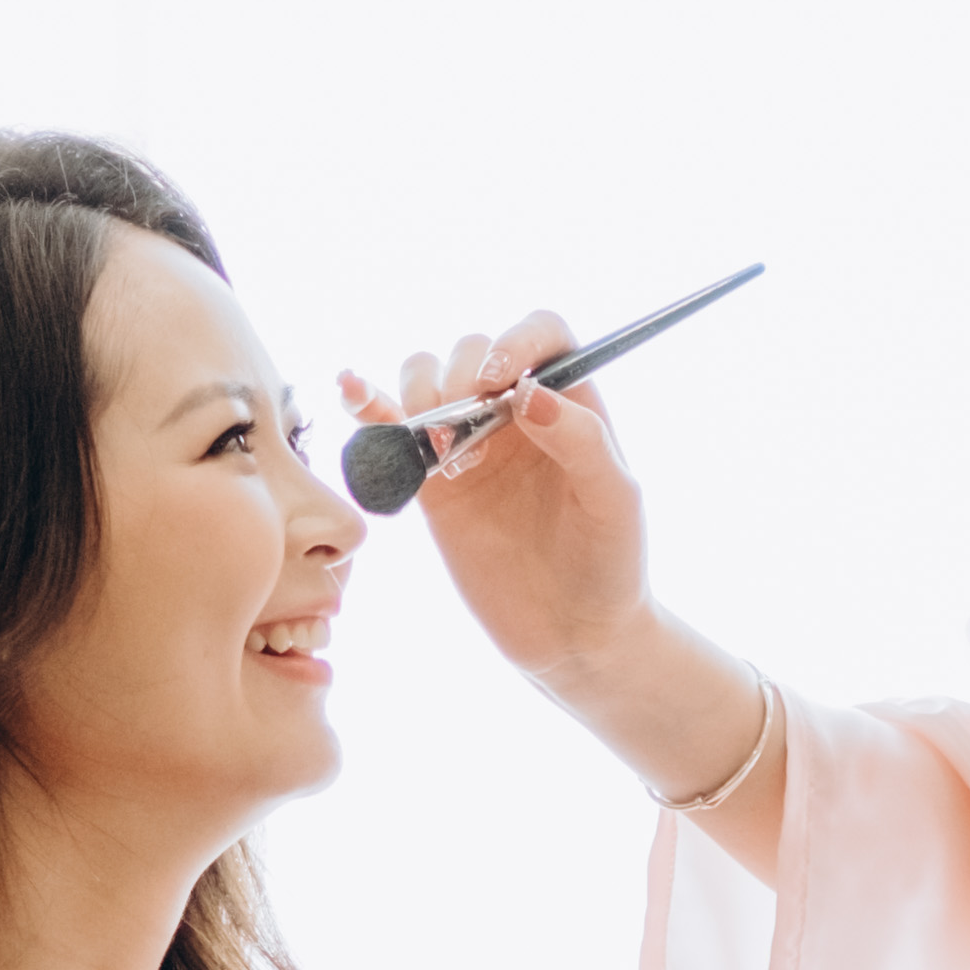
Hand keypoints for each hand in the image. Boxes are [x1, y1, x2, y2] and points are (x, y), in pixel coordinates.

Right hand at [345, 318, 652, 690]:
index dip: (515, 340)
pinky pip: (392, 430)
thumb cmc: (611, 566)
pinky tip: (353, 391)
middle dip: (460, 376)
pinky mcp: (433, 485)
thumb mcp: (615, 502)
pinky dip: (367, 405)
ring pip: (427, 379)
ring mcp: (471, 445)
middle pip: (472, 350)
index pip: (541, 334)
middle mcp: (518, 413)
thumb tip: (528, 393)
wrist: (574, 635)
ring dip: (421, 396)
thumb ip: (582, 441)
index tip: (498, 379)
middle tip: (468, 431)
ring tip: (442, 452)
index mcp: (572, 404)